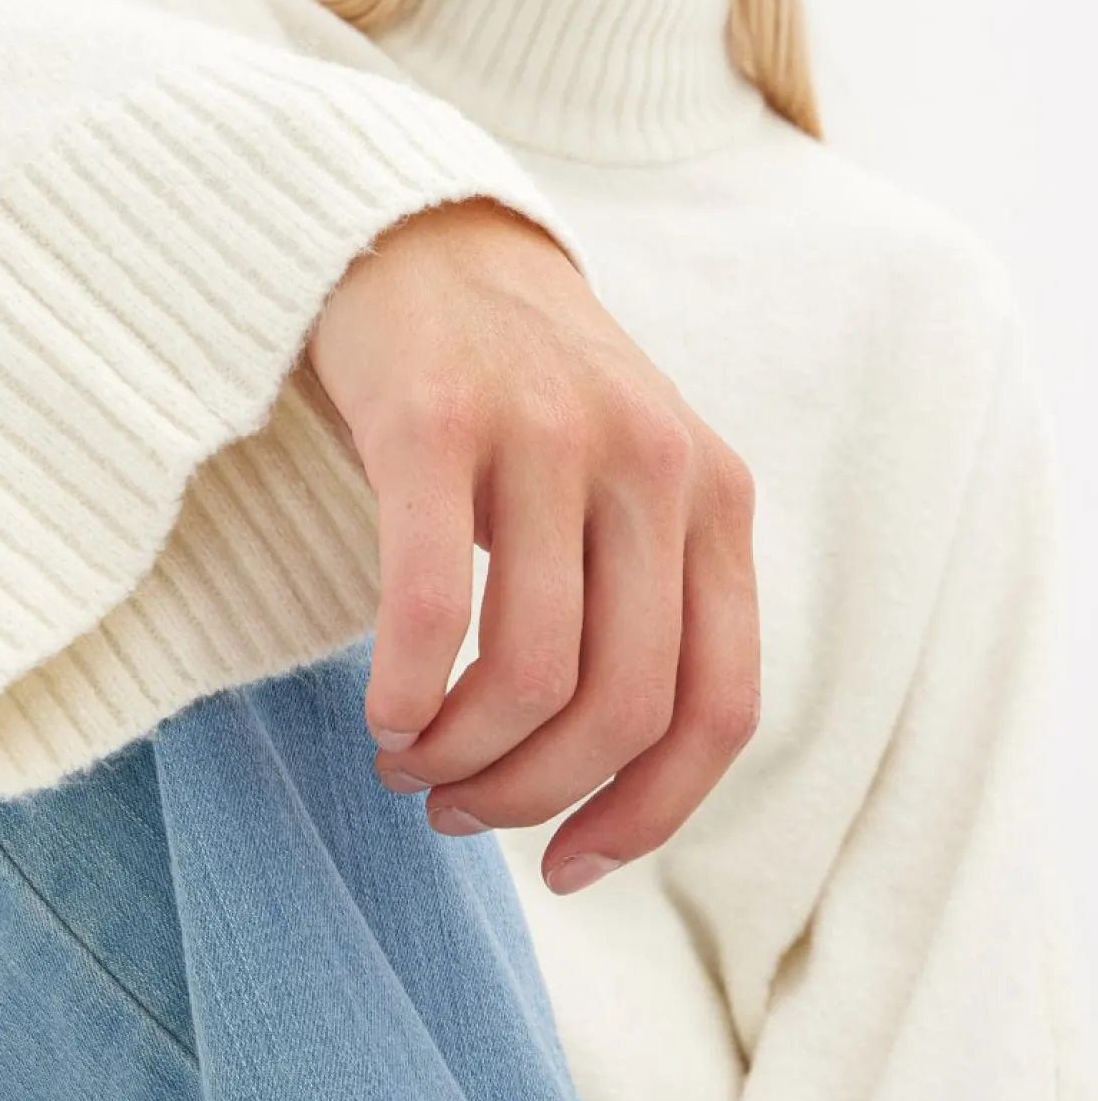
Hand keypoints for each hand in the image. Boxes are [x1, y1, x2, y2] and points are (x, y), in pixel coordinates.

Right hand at [303, 195, 759, 892]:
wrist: (424, 238)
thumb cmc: (519, 390)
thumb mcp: (628, 480)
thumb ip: (646, 598)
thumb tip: (608, 785)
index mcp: (715, 493)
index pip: (721, 708)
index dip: (650, 816)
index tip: (572, 863)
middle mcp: (652, 462)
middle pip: (621, 709)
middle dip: (532, 796)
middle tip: (456, 805)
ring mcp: (549, 434)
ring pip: (528, 676)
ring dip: (457, 755)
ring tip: (408, 755)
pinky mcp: (441, 419)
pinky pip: (426, 606)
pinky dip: (402, 691)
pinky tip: (379, 711)